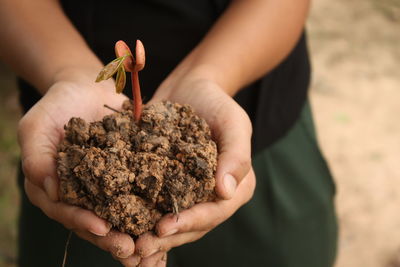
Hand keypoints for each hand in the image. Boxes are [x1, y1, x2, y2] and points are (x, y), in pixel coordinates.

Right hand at [18, 69, 137, 265]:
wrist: (87, 87)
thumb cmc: (57, 104)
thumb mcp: (36, 126)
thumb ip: (37, 158)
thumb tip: (50, 190)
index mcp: (53, 188)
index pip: (66, 211)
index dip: (83, 222)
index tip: (103, 228)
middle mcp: (80, 193)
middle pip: (94, 221)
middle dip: (112, 237)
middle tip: (132, 251)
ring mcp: (105, 186)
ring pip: (119, 214)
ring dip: (134, 230)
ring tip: (152, 244)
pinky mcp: (127, 174)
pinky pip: (137, 193)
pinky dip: (149, 207)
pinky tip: (165, 217)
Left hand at [132, 78, 255, 265]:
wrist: (192, 88)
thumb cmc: (217, 103)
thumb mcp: (234, 123)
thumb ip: (236, 156)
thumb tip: (225, 192)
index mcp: (236, 186)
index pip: (215, 212)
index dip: (190, 222)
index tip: (163, 228)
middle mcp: (214, 196)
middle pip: (192, 225)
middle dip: (166, 238)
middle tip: (138, 249)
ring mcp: (190, 193)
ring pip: (172, 222)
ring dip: (150, 236)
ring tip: (126, 245)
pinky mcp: (168, 185)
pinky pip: (156, 205)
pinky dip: (140, 217)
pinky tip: (120, 225)